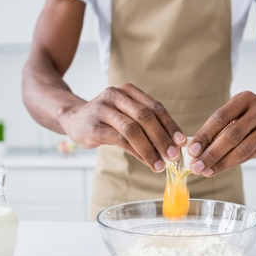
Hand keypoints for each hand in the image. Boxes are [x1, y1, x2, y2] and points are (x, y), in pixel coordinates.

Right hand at [59, 83, 185, 171]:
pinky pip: (120, 140)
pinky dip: (137, 152)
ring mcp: (103, 110)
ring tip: (161, 164)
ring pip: (132, 130)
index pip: (155, 107)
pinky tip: (147, 162)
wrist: (73, 118)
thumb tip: (173, 145)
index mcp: (128, 91)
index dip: (170, 125)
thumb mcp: (126, 114)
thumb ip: (146, 124)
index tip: (181, 142)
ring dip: (150, 149)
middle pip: (145, 117)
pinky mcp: (94, 127)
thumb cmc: (107, 119)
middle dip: (162, 138)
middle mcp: (116, 96)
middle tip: (174, 156)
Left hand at [188, 91, 255, 175]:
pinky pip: (251, 155)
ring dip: (223, 162)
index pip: (220, 118)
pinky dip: (234, 163)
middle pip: (231, 135)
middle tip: (197, 166)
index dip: (204, 135)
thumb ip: (219, 129)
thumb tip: (196, 150)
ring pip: (243, 148)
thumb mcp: (235, 113)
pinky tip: (221, 168)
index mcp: (244, 98)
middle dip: (212, 153)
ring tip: (207, 171)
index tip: (192, 151)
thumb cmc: (251, 115)